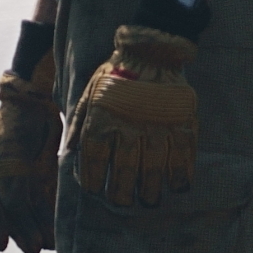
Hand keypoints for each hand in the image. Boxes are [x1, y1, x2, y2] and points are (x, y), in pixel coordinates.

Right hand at [0, 61, 59, 252]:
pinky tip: (60, 229)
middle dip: (19, 231)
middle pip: (8, 210)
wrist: (43, 92)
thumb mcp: (10, 151)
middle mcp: (4, 174)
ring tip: (49, 245)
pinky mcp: (46, 172)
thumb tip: (14, 216)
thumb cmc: (20, 119)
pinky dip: (51, 215)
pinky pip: (47, 199)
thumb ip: (11, 184)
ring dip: (37, 227)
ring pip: (29, 208)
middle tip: (32, 250)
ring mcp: (26, 173)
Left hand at [67, 27, 200, 206]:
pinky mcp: (182, 122)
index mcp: (102, 119)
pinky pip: (183, 156)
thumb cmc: (114, 76)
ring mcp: (158, 126)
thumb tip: (69, 153)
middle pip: (125, 171)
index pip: (95, 160)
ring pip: (154, 169)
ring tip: (148, 200)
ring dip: (151, 189)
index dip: (94, 180)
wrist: (150, 50)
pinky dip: (181, 174)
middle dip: (122, 192)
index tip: (95, 191)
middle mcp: (129, 126)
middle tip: (122, 202)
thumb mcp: (88, 94)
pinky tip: (177, 186)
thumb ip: (78, 124)